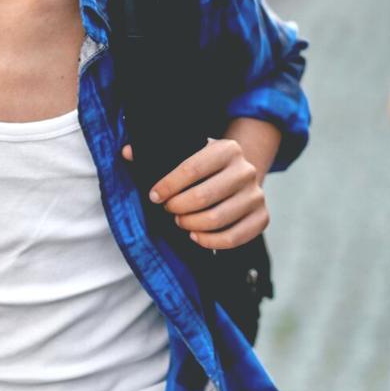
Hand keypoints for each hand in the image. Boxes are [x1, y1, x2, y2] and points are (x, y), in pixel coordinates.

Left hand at [122, 139, 268, 249]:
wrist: (240, 177)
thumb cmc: (205, 168)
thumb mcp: (188, 153)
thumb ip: (158, 154)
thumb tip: (127, 152)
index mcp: (227, 149)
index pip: (192, 167)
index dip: (169, 185)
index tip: (154, 196)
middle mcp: (246, 170)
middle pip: (204, 196)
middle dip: (178, 208)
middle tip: (168, 211)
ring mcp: (256, 195)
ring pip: (217, 218)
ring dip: (191, 225)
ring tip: (180, 222)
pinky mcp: (262, 218)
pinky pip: (234, 237)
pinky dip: (210, 241)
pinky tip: (195, 237)